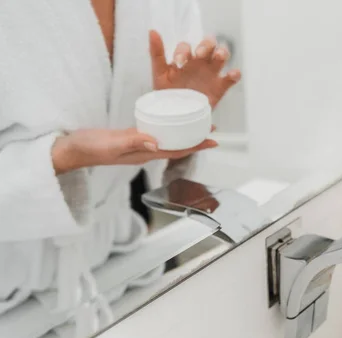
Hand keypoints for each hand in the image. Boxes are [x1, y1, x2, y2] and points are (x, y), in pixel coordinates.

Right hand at [52, 128, 216, 173]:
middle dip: (196, 140)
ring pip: (168, 140)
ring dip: (184, 134)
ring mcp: (139, 145)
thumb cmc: (89, 148)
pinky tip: (171, 121)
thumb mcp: (112, 144)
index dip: (197, 146)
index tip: (214, 140)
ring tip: (198, 124)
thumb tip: (157, 141)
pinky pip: (156, 133)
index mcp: (144, 154)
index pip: (177, 151)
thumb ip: (133, 141)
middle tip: (212, 129)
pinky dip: (168, 128)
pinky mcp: (131, 137)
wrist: (71, 149)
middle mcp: (145, 151)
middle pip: (178, 146)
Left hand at [149, 31, 240, 108]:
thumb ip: (156, 53)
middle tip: (199, 54)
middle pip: (209, 44)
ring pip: (222, 56)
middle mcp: (199, 63)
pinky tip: (232, 75)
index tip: (179, 62)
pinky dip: (234, 74)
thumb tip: (152, 31)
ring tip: (218, 57)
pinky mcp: (220, 87)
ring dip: (222, 52)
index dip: (183, 51)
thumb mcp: (159, 73)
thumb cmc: (167, 94)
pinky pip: (231, 78)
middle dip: (206, 45)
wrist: (176, 116)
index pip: (186, 47)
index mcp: (185, 59)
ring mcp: (211, 74)